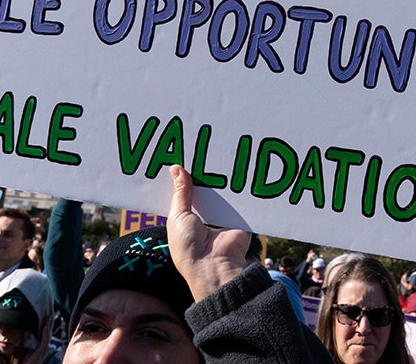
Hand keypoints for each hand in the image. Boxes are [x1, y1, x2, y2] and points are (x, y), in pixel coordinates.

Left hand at [167, 165, 253, 300]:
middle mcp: (205, 217)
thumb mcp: (179, 216)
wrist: (215, 266)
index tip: (183, 157)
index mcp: (187, 219)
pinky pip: (239, 199)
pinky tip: (237, 168)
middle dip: (204, 175)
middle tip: (203, 150)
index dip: (184, 177)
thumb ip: (181, 193)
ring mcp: (223, 217)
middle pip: (205, 190)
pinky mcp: (239, 217)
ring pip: (223, 193)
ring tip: (219, 154)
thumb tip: (176, 169)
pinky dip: (238, 188)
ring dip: (221, 179)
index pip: (186, 193)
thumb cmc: (189, 246)